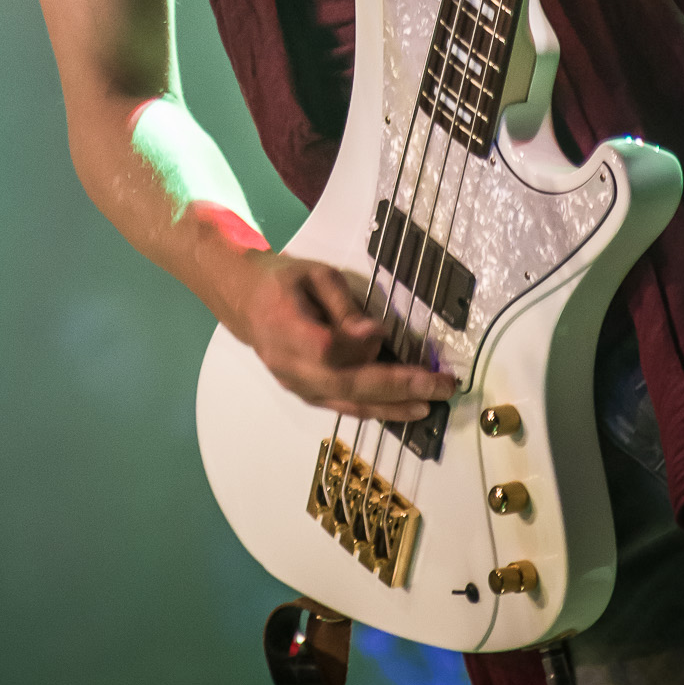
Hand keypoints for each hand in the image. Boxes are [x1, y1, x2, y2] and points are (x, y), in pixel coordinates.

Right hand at [229, 250, 454, 421]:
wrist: (245, 301)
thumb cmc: (282, 279)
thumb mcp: (314, 275)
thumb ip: (344, 305)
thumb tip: (376, 336)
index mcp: (286, 327)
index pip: (327, 349)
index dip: (359, 346)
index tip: (382, 331)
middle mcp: (290, 365)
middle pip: (346, 385)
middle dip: (397, 387)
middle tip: (439, 385)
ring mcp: (297, 385)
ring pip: (347, 404)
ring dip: (391, 407)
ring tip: (429, 404)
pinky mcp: (306, 394)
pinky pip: (342, 407)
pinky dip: (375, 410)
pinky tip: (403, 408)